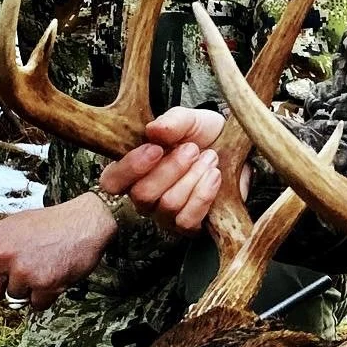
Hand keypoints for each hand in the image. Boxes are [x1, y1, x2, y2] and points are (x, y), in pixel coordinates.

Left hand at [0, 192, 118, 309]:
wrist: (85, 221)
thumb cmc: (52, 223)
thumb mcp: (15, 226)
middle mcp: (3, 255)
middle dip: (6, 288)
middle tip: (24, 275)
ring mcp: (23, 271)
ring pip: (15, 299)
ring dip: (29, 290)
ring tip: (44, 269)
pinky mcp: (44, 284)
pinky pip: (37, 304)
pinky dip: (46, 296)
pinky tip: (54, 276)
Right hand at [100, 107, 230, 235]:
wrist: (234, 149)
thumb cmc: (202, 136)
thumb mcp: (189, 120)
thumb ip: (172, 121)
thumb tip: (154, 129)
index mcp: (133, 168)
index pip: (112, 181)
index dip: (131, 167)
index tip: (155, 148)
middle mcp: (143, 195)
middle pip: (142, 194)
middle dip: (171, 168)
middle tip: (192, 149)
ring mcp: (164, 214)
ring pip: (168, 204)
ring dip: (193, 177)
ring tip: (209, 158)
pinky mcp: (187, 226)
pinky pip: (187, 221)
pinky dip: (203, 195)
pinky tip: (214, 176)